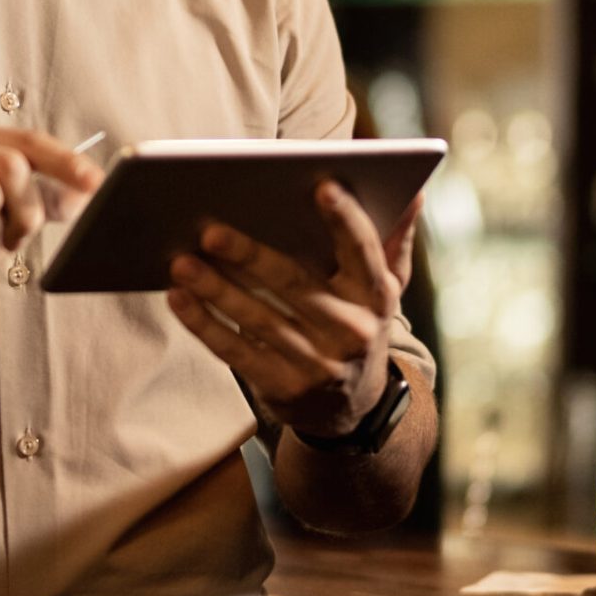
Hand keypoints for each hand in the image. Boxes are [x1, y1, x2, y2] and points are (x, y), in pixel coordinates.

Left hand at [166, 182, 420, 438]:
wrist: (353, 409)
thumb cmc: (358, 324)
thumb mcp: (383, 288)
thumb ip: (393, 239)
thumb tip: (416, 190)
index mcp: (376, 296)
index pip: (364, 251)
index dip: (345, 219)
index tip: (320, 185)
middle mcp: (352, 331)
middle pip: (296, 285)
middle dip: (250, 256)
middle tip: (209, 230)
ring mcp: (318, 365)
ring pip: (258, 319)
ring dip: (215, 290)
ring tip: (179, 261)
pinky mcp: (284, 389)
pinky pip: (236, 352)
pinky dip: (203, 325)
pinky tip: (178, 298)